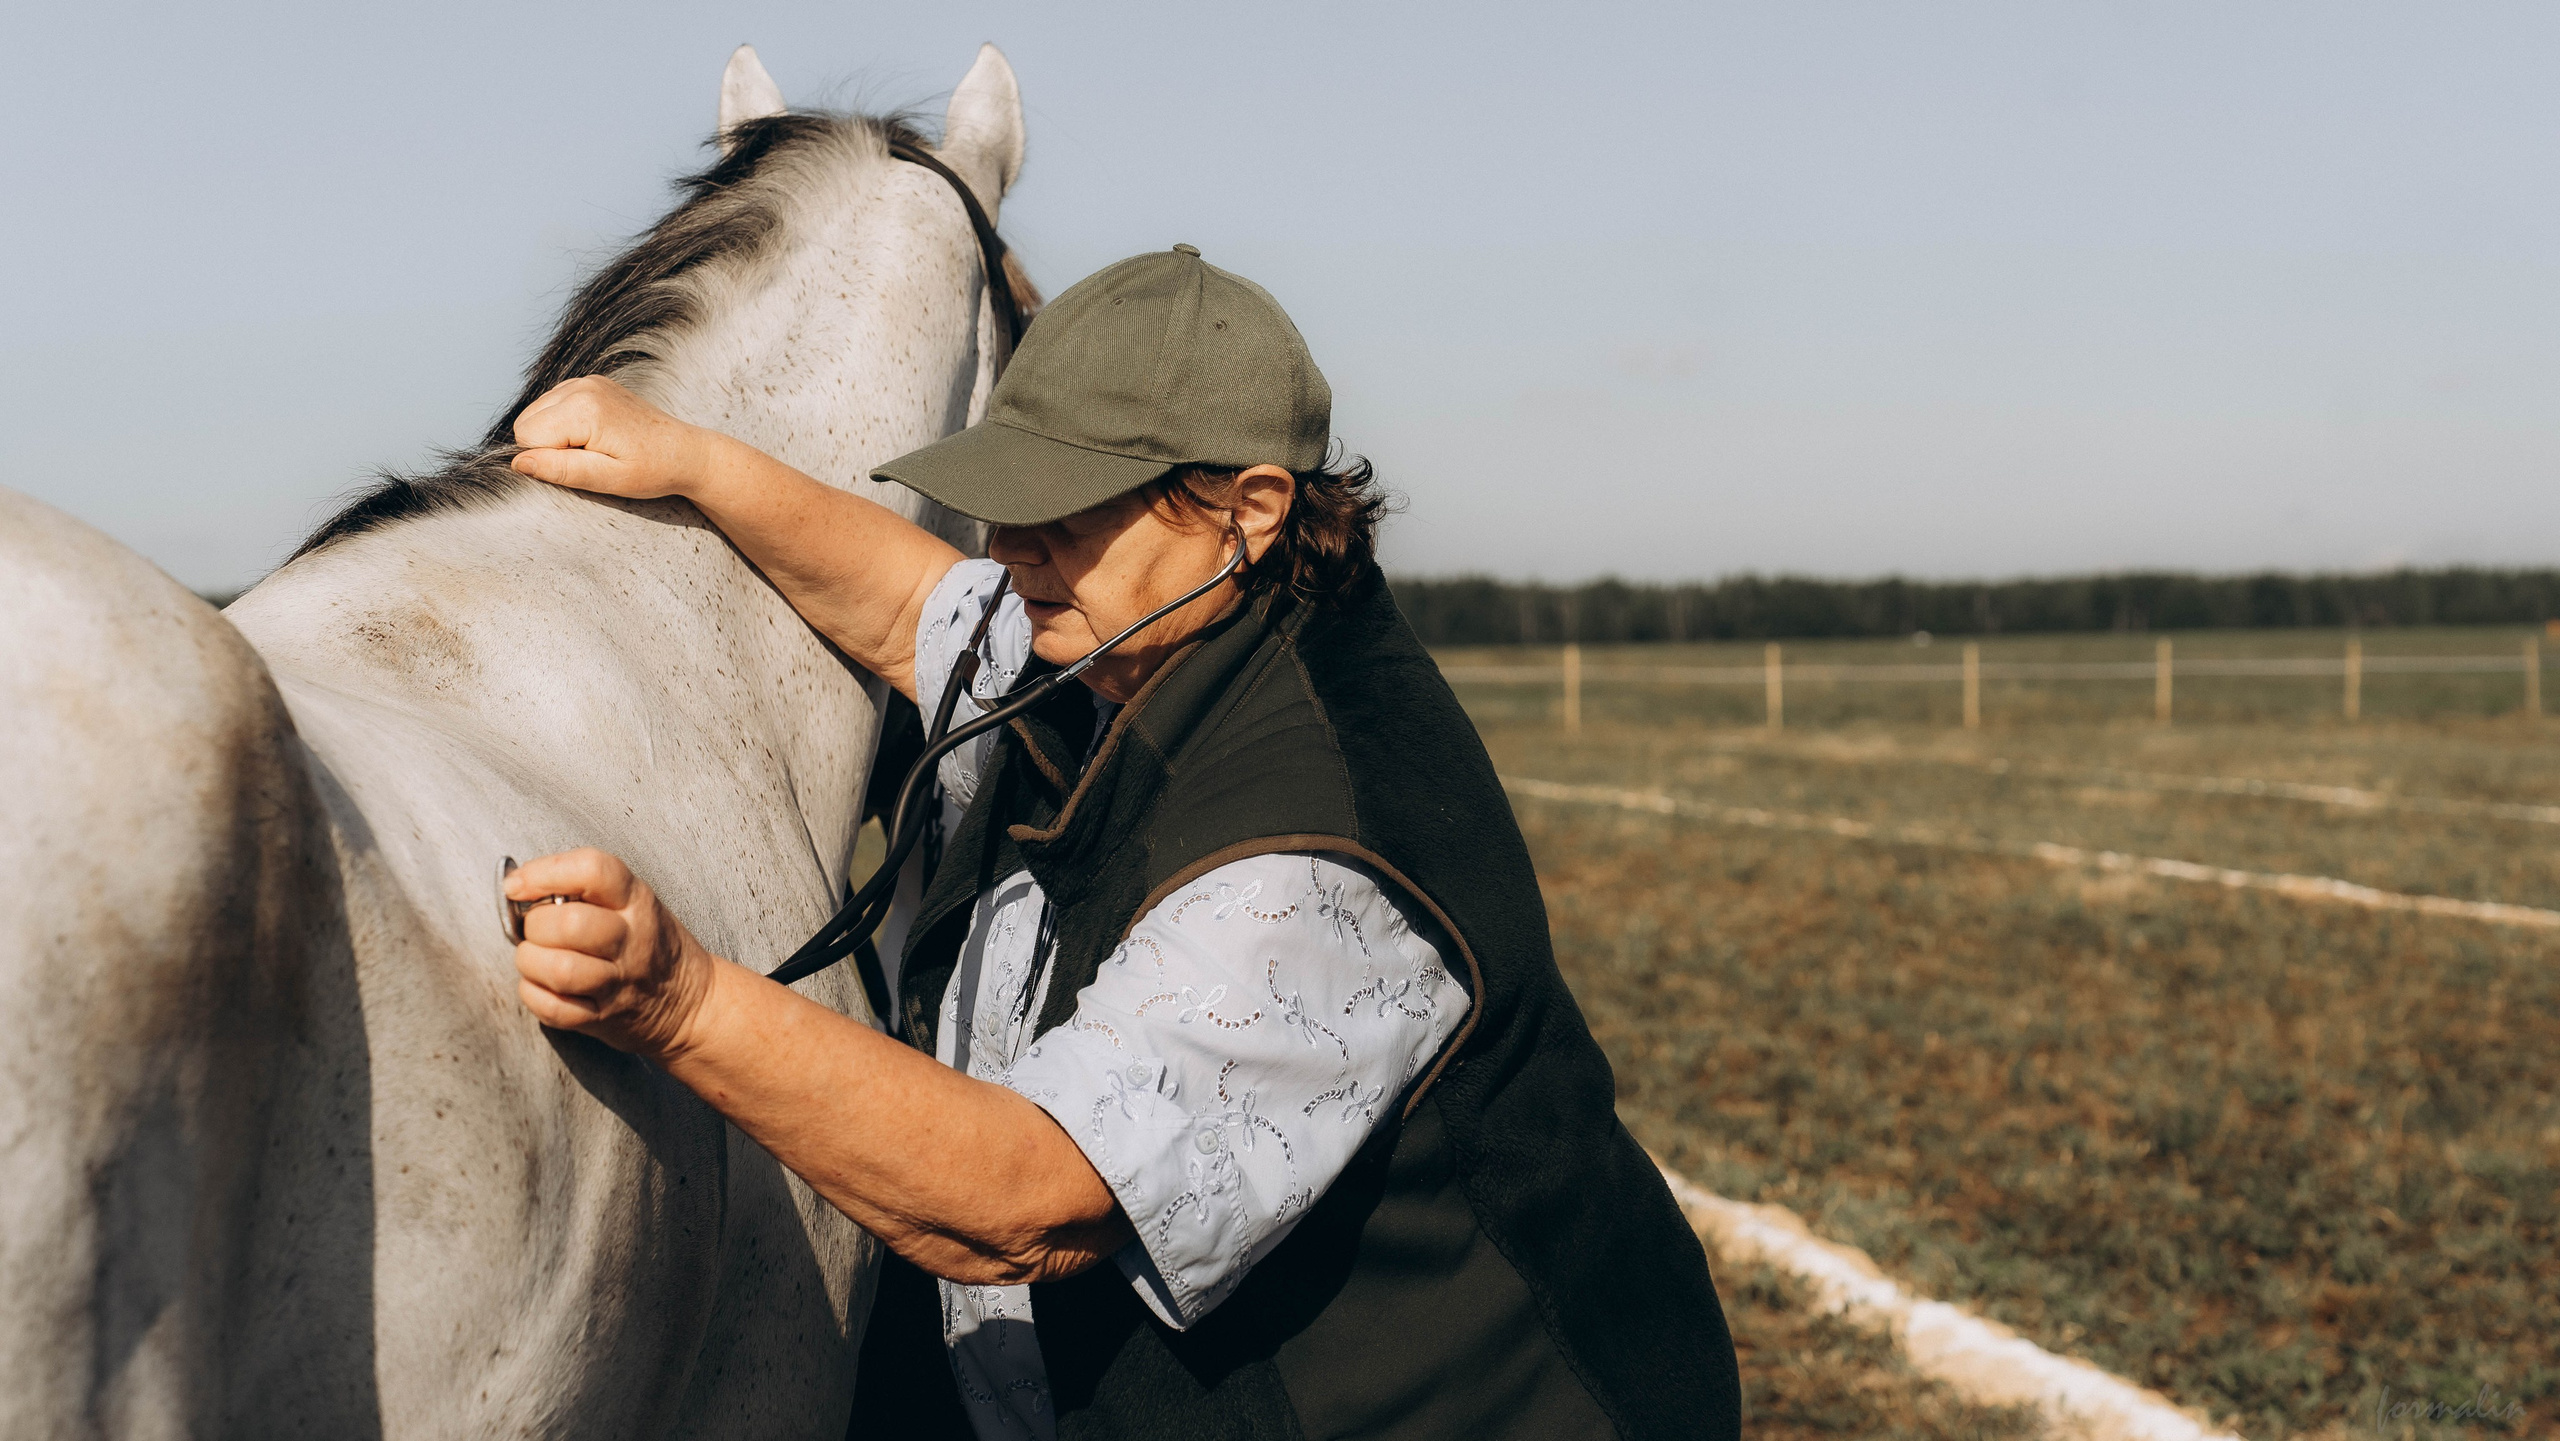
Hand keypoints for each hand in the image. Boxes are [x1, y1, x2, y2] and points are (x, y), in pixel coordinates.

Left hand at [508, 848, 719, 1058]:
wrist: (690, 1003)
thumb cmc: (650, 945)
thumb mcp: (634, 901)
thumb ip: (586, 889)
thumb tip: (519, 886)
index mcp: (636, 901)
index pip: (592, 870)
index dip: (544, 872)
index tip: (516, 885)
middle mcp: (631, 939)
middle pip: (569, 923)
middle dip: (533, 925)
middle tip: (536, 929)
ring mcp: (618, 981)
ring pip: (559, 969)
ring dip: (530, 961)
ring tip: (535, 957)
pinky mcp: (603, 1017)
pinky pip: (554, 1008)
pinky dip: (533, 994)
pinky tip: (539, 984)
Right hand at [509, 376, 713, 498]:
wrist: (686, 452)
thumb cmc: (653, 470)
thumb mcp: (608, 479)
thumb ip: (561, 469)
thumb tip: (518, 463)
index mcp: (584, 408)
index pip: (526, 436)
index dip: (545, 460)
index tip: (582, 468)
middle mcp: (581, 387)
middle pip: (526, 422)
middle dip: (547, 447)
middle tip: (589, 460)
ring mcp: (586, 381)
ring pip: (536, 413)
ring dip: (554, 436)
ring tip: (595, 449)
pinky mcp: (591, 384)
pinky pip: (554, 406)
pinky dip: (563, 425)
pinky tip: (593, 437)